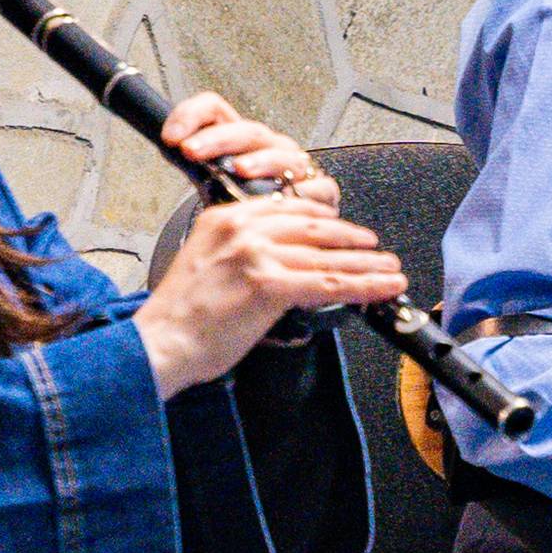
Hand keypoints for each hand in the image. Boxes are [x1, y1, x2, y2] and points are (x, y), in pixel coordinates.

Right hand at [136, 190, 402, 394]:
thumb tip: (288, 262)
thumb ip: (246, 252)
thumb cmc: (181, 316)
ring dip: (367, 266)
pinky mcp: (268, 284)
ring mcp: (256, 254)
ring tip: (391, 271)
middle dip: (352, 241)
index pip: (289, 210)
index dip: (326, 221)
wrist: (159, 342)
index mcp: (225, 217)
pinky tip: (382, 287)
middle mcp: (242, 229)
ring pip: (326, 258)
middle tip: (375, 248)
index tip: (345, 231)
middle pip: (314, 228)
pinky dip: (362, 286)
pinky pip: (327, 284)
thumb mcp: (209, 263)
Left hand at [160, 92, 331, 207]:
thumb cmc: (246, 206)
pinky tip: (284, 197)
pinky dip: (300, 192)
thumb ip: (191, 160)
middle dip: (218, 139)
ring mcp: (297, 166)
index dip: (192, 115)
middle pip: (247, 130)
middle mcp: (270, 145)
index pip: (215, 109)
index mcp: (239, 136)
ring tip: (241, 169)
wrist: (280, 234)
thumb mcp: (210, 182)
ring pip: (281, 155)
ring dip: (260, 161)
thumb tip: (167, 143)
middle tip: (192, 150)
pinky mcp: (321, 191)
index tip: (170, 136)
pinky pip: (314, 188)